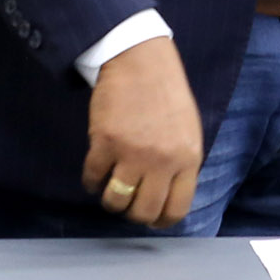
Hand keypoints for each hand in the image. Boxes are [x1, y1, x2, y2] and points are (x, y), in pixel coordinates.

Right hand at [84, 35, 203, 228]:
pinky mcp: (105, 142)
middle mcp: (162, 161)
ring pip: (116, 201)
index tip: (151, 219)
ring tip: (109, 189)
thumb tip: (167, 194)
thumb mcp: (188, 130)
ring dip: (110, 200)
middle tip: (127, 204)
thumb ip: (180, 163)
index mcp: (188, 158)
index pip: (176, 209)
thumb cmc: (166, 92)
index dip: (160, 220)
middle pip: (144, 212)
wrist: (139, 59)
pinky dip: (92, 181)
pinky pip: (94, 178)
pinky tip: (95, 173)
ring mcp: (132, 153)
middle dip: (132, 214)